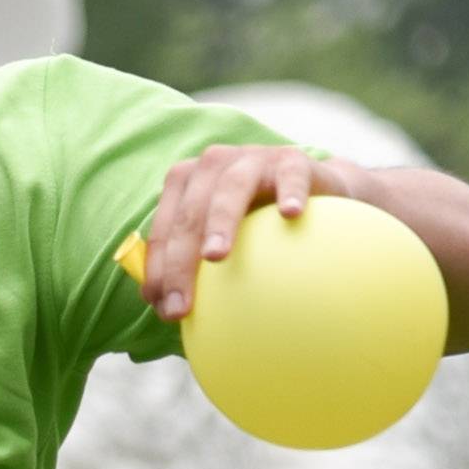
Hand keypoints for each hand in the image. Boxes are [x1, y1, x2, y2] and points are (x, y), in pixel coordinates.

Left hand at [136, 140, 351, 323]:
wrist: (310, 186)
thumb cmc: (258, 222)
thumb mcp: (220, 238)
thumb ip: (193, 265)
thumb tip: (166, 310)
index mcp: (184, 184)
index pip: (163, 232)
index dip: (158, 271)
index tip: (163, 310)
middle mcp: (212, 165)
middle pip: (189, 216)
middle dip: (179, 262)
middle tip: (181, 305)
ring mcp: (251, 158)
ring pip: (230, 189)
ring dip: (220, 222)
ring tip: (215, 256)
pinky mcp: (292, 159)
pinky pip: (291, 175)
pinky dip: (290, 192)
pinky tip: (291, 214)